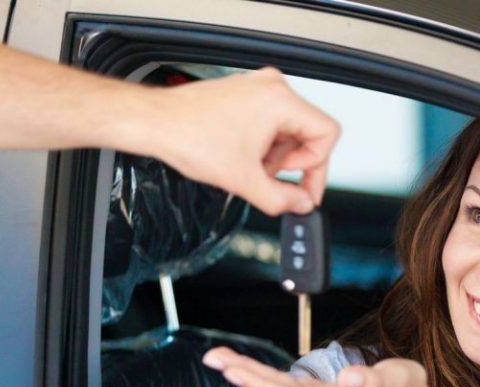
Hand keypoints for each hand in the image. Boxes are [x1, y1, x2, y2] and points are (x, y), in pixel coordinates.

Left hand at [143, 68, 339, 215]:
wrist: (153, 123)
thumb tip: (302, 205)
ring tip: (251, 167)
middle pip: (309, 133)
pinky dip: (264, 145)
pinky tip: (244, 156)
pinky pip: (272, 123)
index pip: (326, 134)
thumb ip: (282, 199)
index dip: (318, 169)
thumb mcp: (244, 180)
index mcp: (280, 100)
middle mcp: (272, 88)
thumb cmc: (188, 137)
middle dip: (292, 164)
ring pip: (290, 131)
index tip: (305, 190)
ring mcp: (258, 88)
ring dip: (276, 156)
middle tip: (272, 180)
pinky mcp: (245, 94)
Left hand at [202, 346, 438, 386]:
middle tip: (212, 356)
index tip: (232, 367)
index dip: (258, 382)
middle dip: (243, 374)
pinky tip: (250, 372)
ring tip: (223, 360)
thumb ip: (375, 380)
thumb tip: (347, 377)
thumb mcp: (401, 380)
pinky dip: (265, 380)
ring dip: (250, 377)